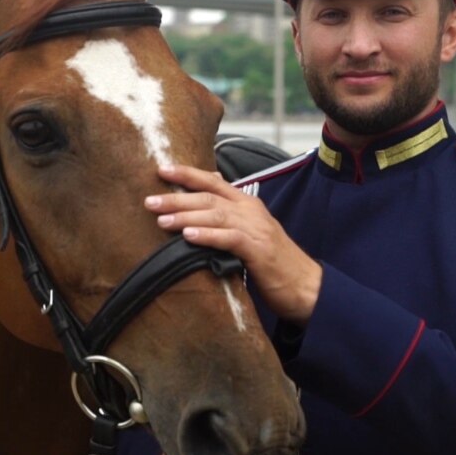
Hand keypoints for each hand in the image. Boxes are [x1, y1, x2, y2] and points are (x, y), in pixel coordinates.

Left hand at [144, 164, 321, 324]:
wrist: (306, 285)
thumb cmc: (274, 262)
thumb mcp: (250, 233)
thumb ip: (228, 218)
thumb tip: (200, 210)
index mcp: (247, 204)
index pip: (213, 182)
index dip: (187, 174)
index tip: (161, 169)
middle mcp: (250, 210)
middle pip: (208, 197)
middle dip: (176, 197)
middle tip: (149, 200)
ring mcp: (256, 228)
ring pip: (215, 215)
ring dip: (185, 216)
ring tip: (161, 219)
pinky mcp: (258, 250)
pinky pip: (229, 238)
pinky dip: (207, 236)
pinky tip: (188, 236)